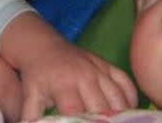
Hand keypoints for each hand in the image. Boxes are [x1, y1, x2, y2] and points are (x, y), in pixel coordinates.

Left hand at [0, 12, 137, 119]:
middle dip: (104, 122)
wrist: (43, 47)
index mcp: (63, 84)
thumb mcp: (30, 96)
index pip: (78, 112)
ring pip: (118, 98)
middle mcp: (84, 75)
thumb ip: (32, 117)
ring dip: (122, 114)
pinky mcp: (107, 65)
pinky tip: (129, 112)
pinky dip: (131, 99)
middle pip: (102, 108)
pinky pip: (126, 83)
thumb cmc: (37, 76)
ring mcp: (98, 69)